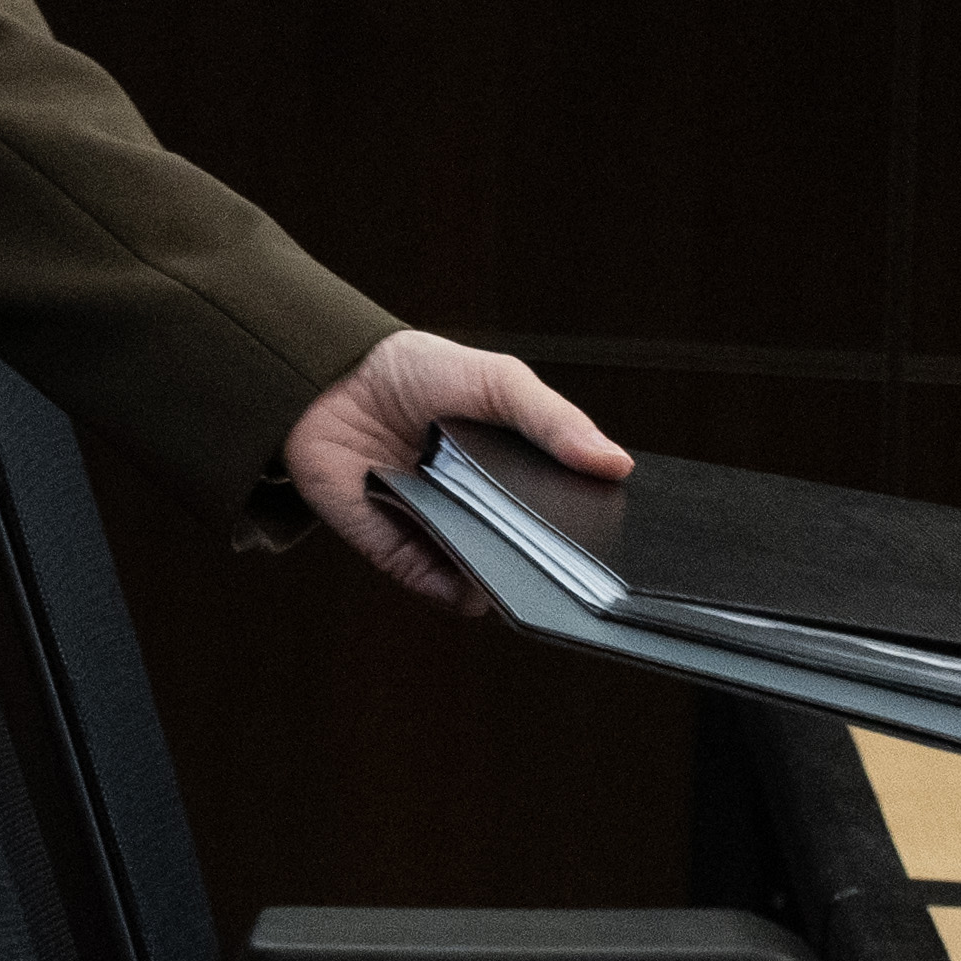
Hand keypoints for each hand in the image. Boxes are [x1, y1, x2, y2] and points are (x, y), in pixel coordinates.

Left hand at [277, 332, 632, 613]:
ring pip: (490, 579)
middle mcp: (485, 511)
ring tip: (527, 572)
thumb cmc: (415, 371)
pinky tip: (471, 580)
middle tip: (583, 569)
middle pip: (534, 555)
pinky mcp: (399, 552)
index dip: (599, 529)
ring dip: (508, 581)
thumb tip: (615, 464)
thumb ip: (553, 420)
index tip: (634, 545)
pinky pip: (436, 587)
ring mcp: (444, 535)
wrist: (326, 377)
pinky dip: (454, 589)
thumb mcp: (498, 381)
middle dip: (557, 566)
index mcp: (517, 472)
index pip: (570, 512)